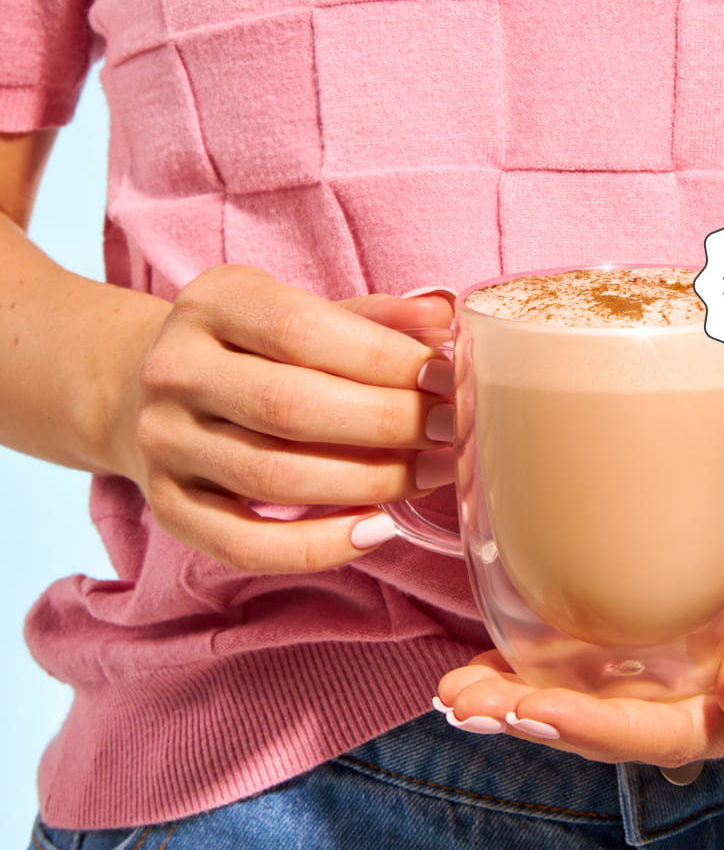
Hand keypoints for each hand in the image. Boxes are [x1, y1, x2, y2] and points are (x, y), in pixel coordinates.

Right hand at [117, 265, 455, 573]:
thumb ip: (370, 319)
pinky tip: (377, 530)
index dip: (384, 359)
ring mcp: (163, 443)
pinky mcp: (169, 508)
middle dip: (388, 424)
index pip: (303, 330)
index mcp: (211, 302)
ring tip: (430, 476)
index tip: (445, 380)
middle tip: (448, 432)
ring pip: (274, 478)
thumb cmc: (253, 353)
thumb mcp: (299, 314)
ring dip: (370, 483)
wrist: (149, 392)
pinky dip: (320, 547)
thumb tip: (444, 318)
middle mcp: (175, 370)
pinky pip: (246, 545)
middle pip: (290, 407)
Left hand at [437, 474, 723, 766]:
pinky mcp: (672, 634)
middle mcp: (713, 701)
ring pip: (597, 698)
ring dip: (523, 699)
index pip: (667, 734)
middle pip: (614, 728)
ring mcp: (689, 670)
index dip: (595, 729)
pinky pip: (603, 658)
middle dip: (534, 721)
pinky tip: (496, 652)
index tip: (527, 710)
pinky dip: (547, 660)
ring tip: (455, 692)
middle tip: (460, 704)